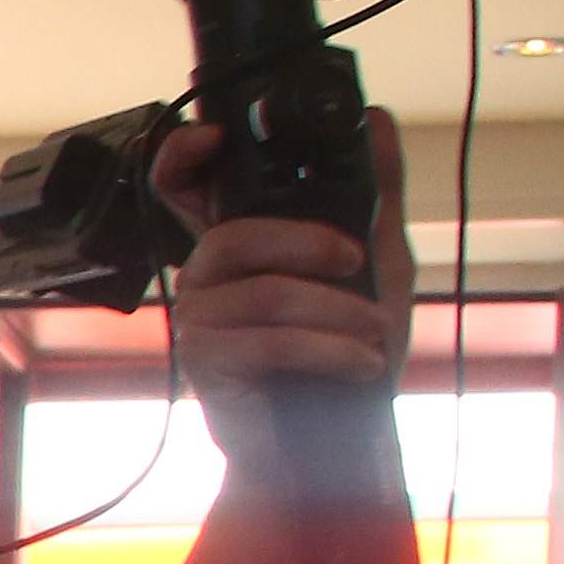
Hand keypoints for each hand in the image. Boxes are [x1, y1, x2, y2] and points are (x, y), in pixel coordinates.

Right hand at [149, 110, 412, 489]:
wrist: (336, 443)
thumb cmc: (345, 352)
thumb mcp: (378, 261)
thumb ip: (374, 193)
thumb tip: (381, 121)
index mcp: (238, 246)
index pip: (184, 189)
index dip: (182, 156)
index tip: (216, 136)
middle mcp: (207, 279)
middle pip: (232, 236)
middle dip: (301, 241)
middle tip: (352, 258)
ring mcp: (202, 324)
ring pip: (264, 293)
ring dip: (337, 312)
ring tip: (374, 334)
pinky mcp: (210, 368)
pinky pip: (270, 342)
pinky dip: (331, 350)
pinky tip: (363, 365)